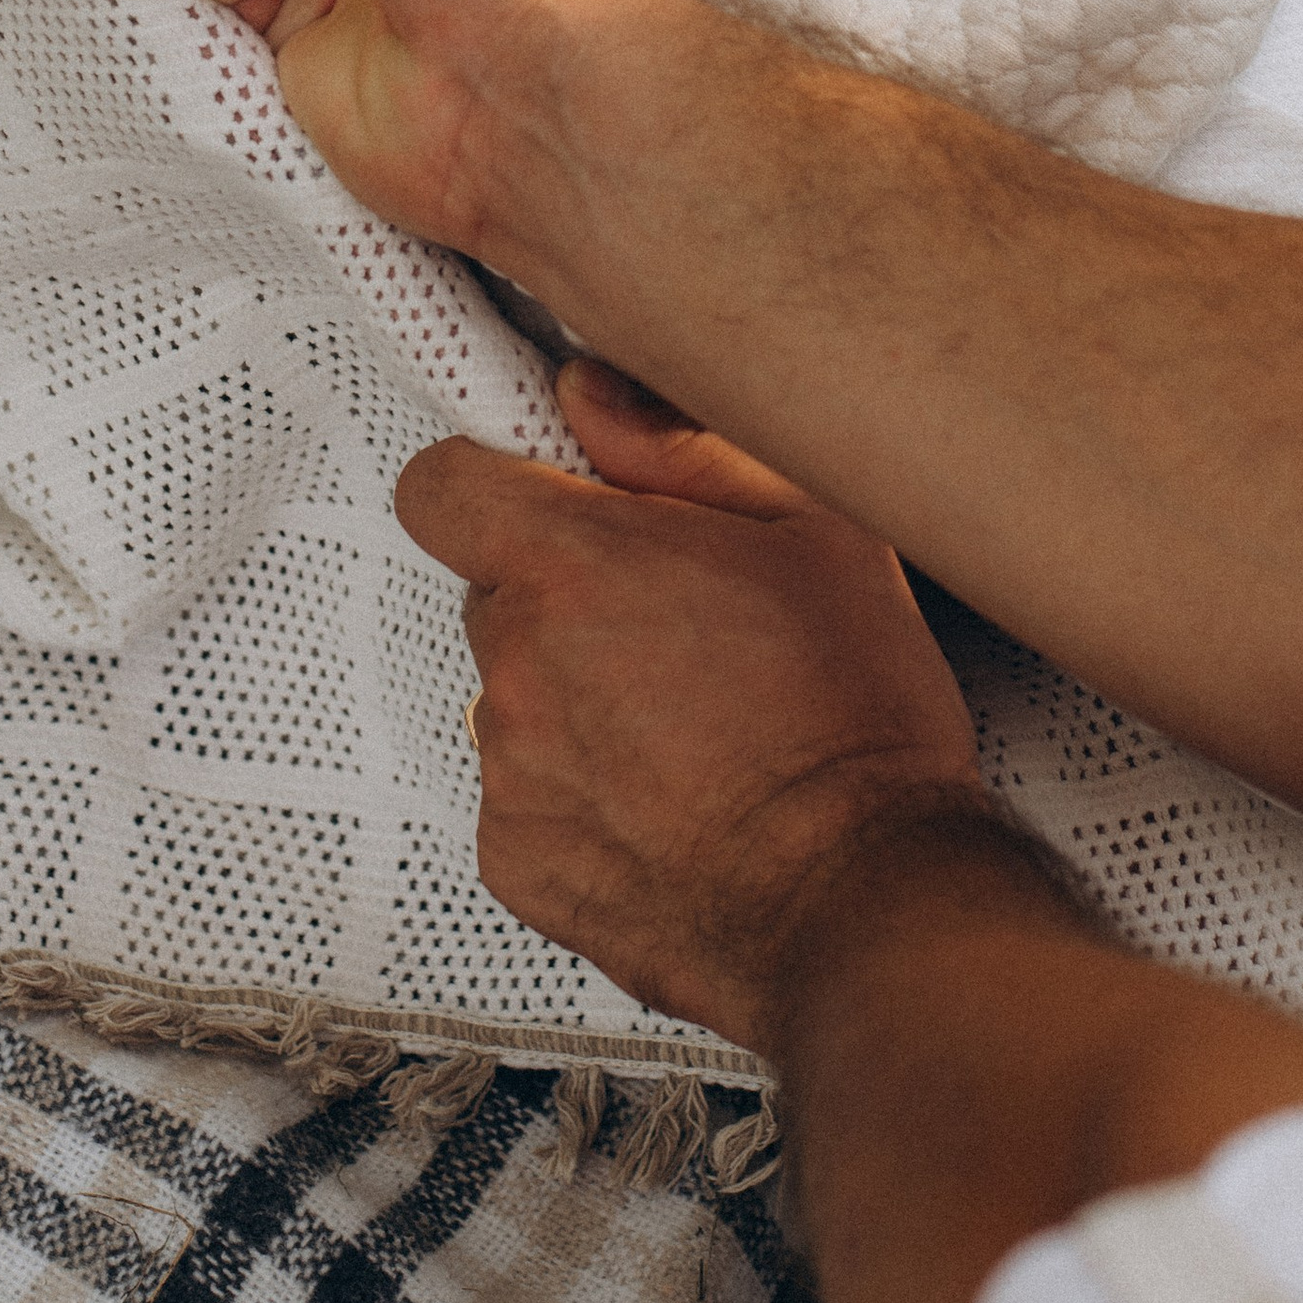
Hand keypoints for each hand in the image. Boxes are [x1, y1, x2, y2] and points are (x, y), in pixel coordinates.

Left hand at [393, 360, 985, 1047]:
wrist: (862, 906)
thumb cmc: (853, 717)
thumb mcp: (815, 532)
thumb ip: (678, 447)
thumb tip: (585, 396)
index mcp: (570, 565)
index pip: (439, 488)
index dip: (486, 486)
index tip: (550, 507)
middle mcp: (517, 665)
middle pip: (498, 599)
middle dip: (568, 603)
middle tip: (679, 633)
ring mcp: (510, 772)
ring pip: (519, 700)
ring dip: (581, 704)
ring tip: (695, 736)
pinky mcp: (517, 862)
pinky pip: (530, 797)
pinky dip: (587, 798)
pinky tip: (677, 809)